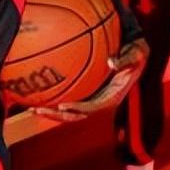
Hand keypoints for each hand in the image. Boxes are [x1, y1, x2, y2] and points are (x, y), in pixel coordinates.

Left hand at [33, 38, 149, 121]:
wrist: (136, 55)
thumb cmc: (136, 54)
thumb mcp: (137, 55)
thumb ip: (126, 60)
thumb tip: (112, 62)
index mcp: (112, 98)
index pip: (92, 108)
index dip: (77, 109)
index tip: (62, 106)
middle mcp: (100, 102)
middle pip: (75, 115)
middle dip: (56, 115)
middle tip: (36, 109)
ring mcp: (92, 100)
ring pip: (69, 112)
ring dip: (51, 112)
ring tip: (32, 107)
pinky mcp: (87, 94)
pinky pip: (69, 99)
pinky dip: (54, 100)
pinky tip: (38, 93)